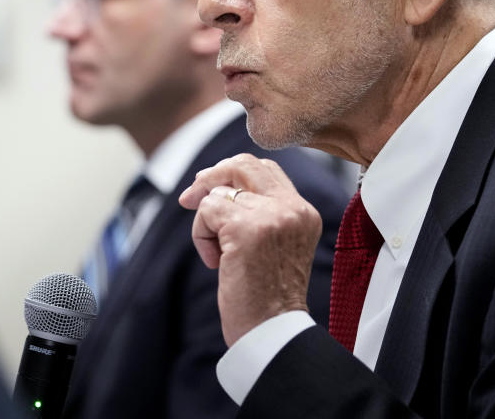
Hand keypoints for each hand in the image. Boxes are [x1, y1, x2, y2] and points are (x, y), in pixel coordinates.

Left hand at [179, 153, 322, 345]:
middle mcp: (292, 208)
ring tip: (219, 256)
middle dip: (211, 177)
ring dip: (207, 223)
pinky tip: (215, 261)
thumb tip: (211, 185)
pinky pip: (207, 211)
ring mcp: (271, 216)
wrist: (271, 330)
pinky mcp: (246, 229)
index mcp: (303, 212)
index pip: (266, 169)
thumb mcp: (276, 246)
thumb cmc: (267, 296)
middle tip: (191, 199)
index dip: (233, 174)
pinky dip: (201, 236)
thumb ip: (262, 213)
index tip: (211, 193)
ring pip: (219, 192)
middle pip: (244, 164)